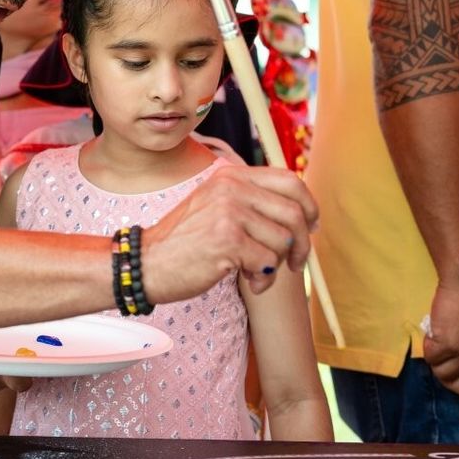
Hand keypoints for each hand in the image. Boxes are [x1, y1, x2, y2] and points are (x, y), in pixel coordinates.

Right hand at [142, 165, 317, 303]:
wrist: (147, 263)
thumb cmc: (184, 242)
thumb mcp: (214, 205)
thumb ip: (249, 200)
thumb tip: (302, 213)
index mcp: (230, 175)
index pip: (289, 180)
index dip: (309, 205)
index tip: (311, 226)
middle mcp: (231, 187)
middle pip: (294, 213)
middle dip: (302, 244)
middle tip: (296, 264)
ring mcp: (229, 212)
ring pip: (283, 241)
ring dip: (276, 265)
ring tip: (255, 273)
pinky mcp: (228, 240)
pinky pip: (268, 264)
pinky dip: (263, 280)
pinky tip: (248, 282)